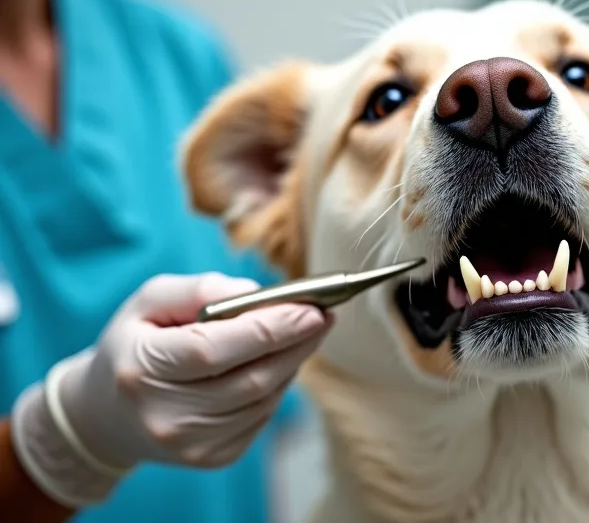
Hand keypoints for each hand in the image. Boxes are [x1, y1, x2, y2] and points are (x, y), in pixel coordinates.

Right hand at [10, 272, 329, 506]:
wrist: (106, 414)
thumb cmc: (135, 345)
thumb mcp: (149, 302)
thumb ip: (199, 289)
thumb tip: (254, 293)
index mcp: (142, 370)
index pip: (213, 351)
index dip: (268, 329)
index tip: (310, 308)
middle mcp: (164, 416)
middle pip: (250, 379)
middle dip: (296, 344)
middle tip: (324, 316)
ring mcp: (189, 444)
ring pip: (263, 399)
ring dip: (292, 364)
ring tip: (305, 334)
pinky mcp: (211, 458)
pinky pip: (261, 416)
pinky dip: (277, 386)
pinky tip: (279, 363)